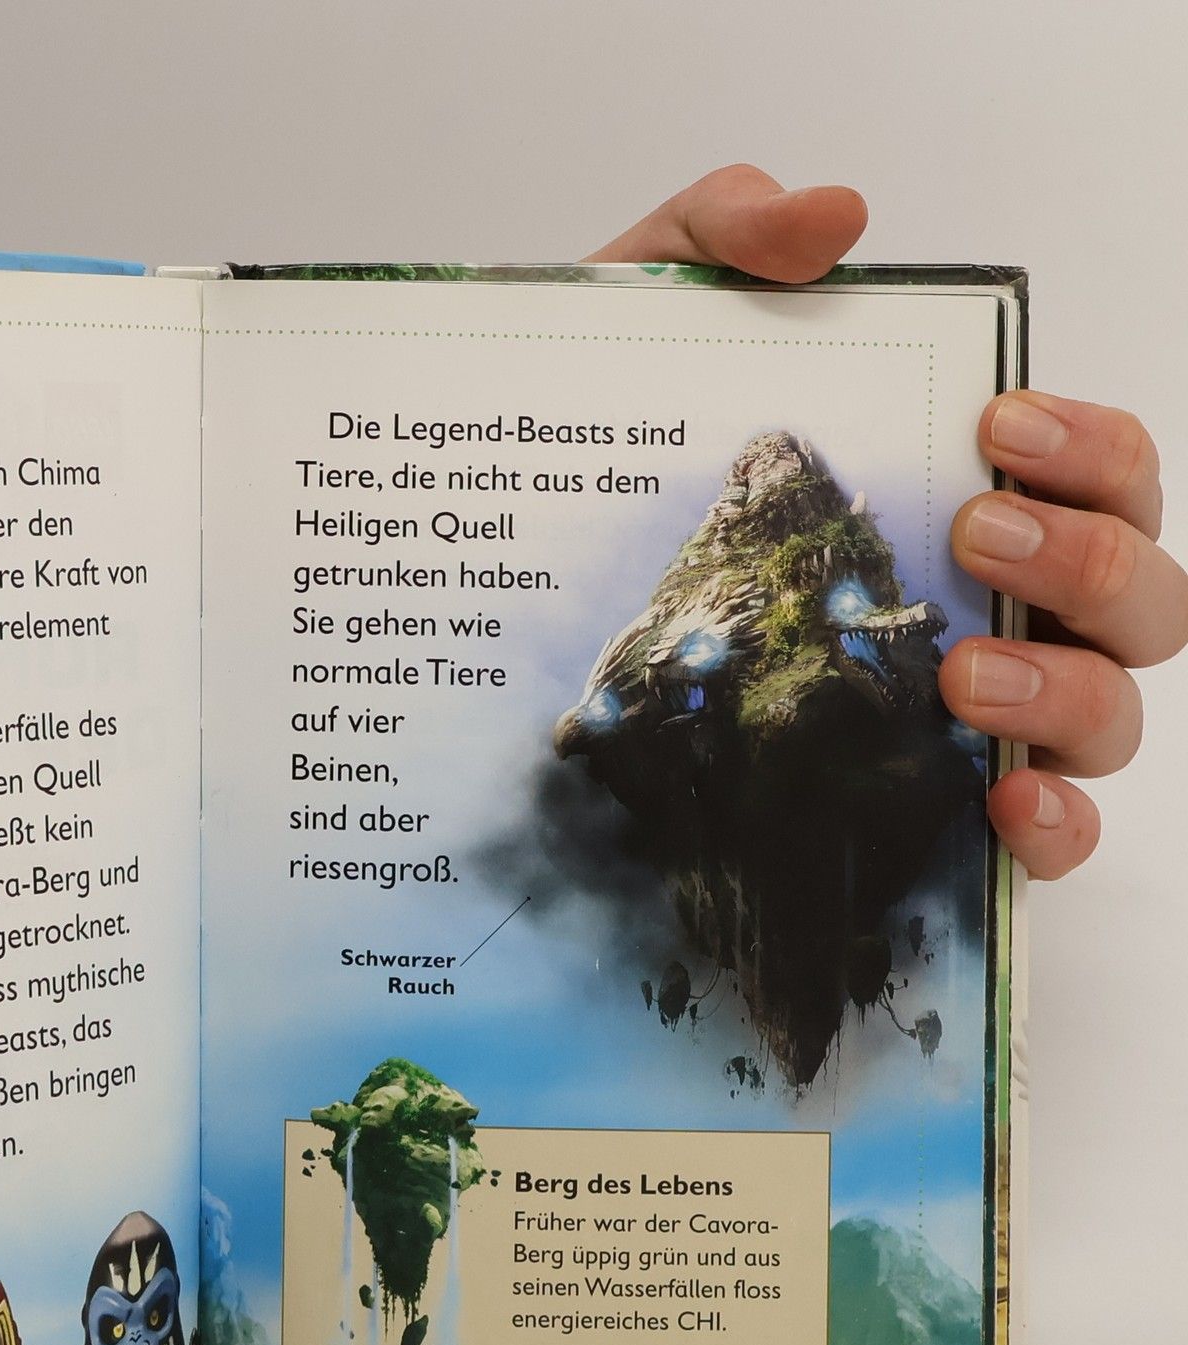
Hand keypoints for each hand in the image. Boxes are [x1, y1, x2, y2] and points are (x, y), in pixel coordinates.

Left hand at [588, 165, 1182, 878]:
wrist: (509, 596)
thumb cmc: (622, 477)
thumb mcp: (647, 338)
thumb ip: (724, 240)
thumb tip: (827, 217)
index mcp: (974, 502)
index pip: (1105, 472)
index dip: (1091, 448)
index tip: (994, 430)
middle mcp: (1001, 614)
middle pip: (1142, 597)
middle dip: (1087, 560)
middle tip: (973, 537)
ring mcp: (976, 726)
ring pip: (1111, 717)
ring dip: (1065, 693)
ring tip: (959, 678)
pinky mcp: (927, 821)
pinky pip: (1050, 839)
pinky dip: (1055, 829)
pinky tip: (1005, 811)